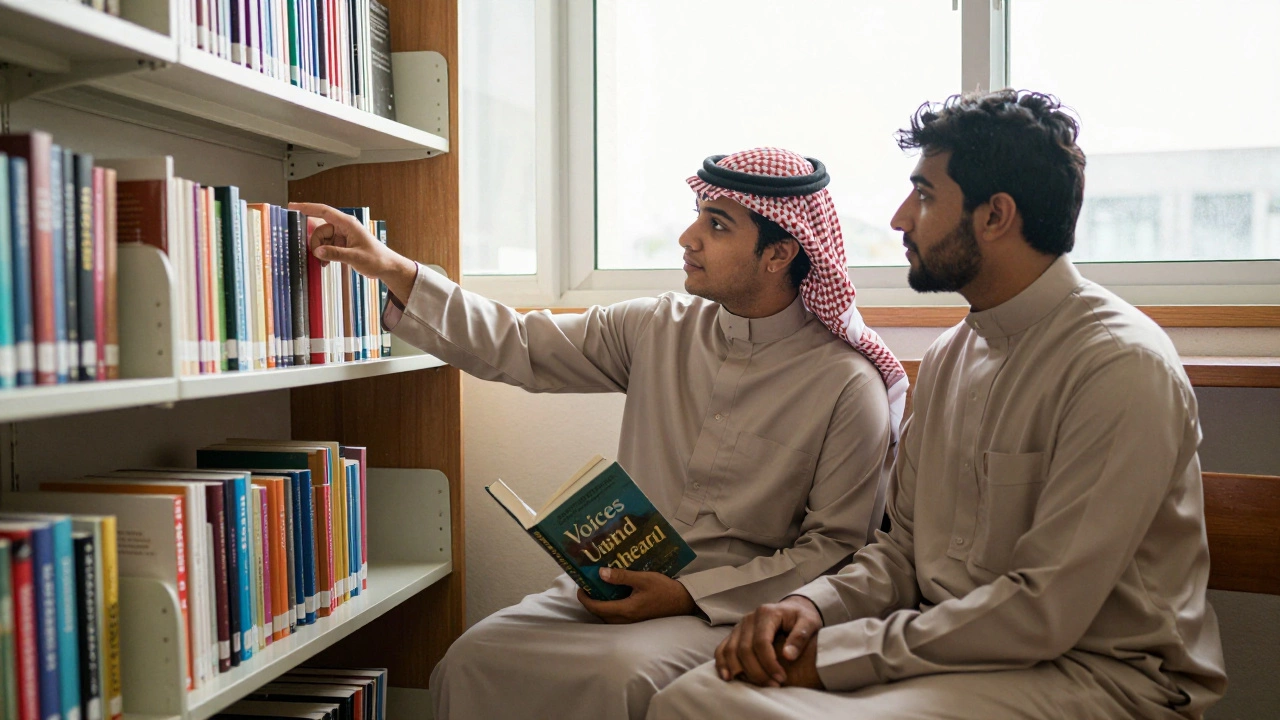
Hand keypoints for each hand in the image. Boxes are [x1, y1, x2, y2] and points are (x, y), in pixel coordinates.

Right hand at [287, 201, 417, 300]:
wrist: (386, 267)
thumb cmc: (376, 259)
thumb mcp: (355, 257)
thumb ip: (336, 254)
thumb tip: (317, 251)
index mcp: (347, 224)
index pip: (324, 211)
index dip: (307, 207)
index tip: (292, 206)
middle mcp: (343, 227)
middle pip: (319, 229)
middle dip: (316, 243)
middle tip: (319, 256)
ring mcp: (342, 236)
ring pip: (321, 239)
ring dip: (320, 251)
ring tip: (325, 263)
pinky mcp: (342, 244)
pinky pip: (326, 246)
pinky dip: (324, 254)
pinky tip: (326, 263)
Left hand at [576, 568, 695, 623]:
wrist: (684, 602)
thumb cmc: (665, 589)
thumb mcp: (643, 578)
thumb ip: (622, 576)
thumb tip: (601, 573)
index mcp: (626, 610)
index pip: (597, 608)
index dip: (585, 599)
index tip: (580, 588)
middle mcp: (627, 619)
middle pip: (600, 614)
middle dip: (590, 602)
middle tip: (587, 587)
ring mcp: (632, 622)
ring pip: (608, 617)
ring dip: (600, 606)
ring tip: (597, 591)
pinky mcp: (637, 620)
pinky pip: (617, 617)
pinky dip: (610, 608)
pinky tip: (613, 596)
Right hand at [715, 596, 824, 688]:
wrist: (793, 610)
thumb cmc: (802, 618)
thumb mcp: (809, 622)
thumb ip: (800, 637)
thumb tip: (788, 655)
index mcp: (766, 613)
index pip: (761, 642)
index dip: (769, 663)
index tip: (781, 678)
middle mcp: (749, 619)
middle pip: (744, 649)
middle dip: (758, 672)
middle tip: (774, 685)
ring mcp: (739, 626)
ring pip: (730, 651)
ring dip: (741, 672)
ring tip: (757, 686)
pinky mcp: (734, 634)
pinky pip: (722, 649)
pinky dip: (722, 663)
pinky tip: (728, 677)